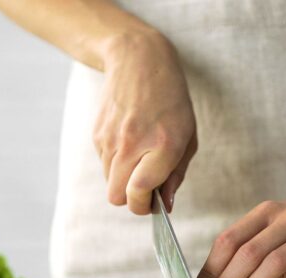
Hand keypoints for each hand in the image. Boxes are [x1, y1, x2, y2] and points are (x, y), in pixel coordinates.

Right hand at [93, 30, 196, 213]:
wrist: (139, 63)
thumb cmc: (171, 103)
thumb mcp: (188, 138)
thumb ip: (176, 175)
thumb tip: (165, 206)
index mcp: (162, 145)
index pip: (139, 192)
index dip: (144, 206)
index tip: (153, 204)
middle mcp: (132, 144)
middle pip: (117, 197)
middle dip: (132, 200)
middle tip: (147, 189)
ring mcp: (110, 139)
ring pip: (109, 183)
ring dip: (124, 180)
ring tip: (141, 158)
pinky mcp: (96, 135)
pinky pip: (105, 165)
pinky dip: (117, 164)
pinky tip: (130, 142)